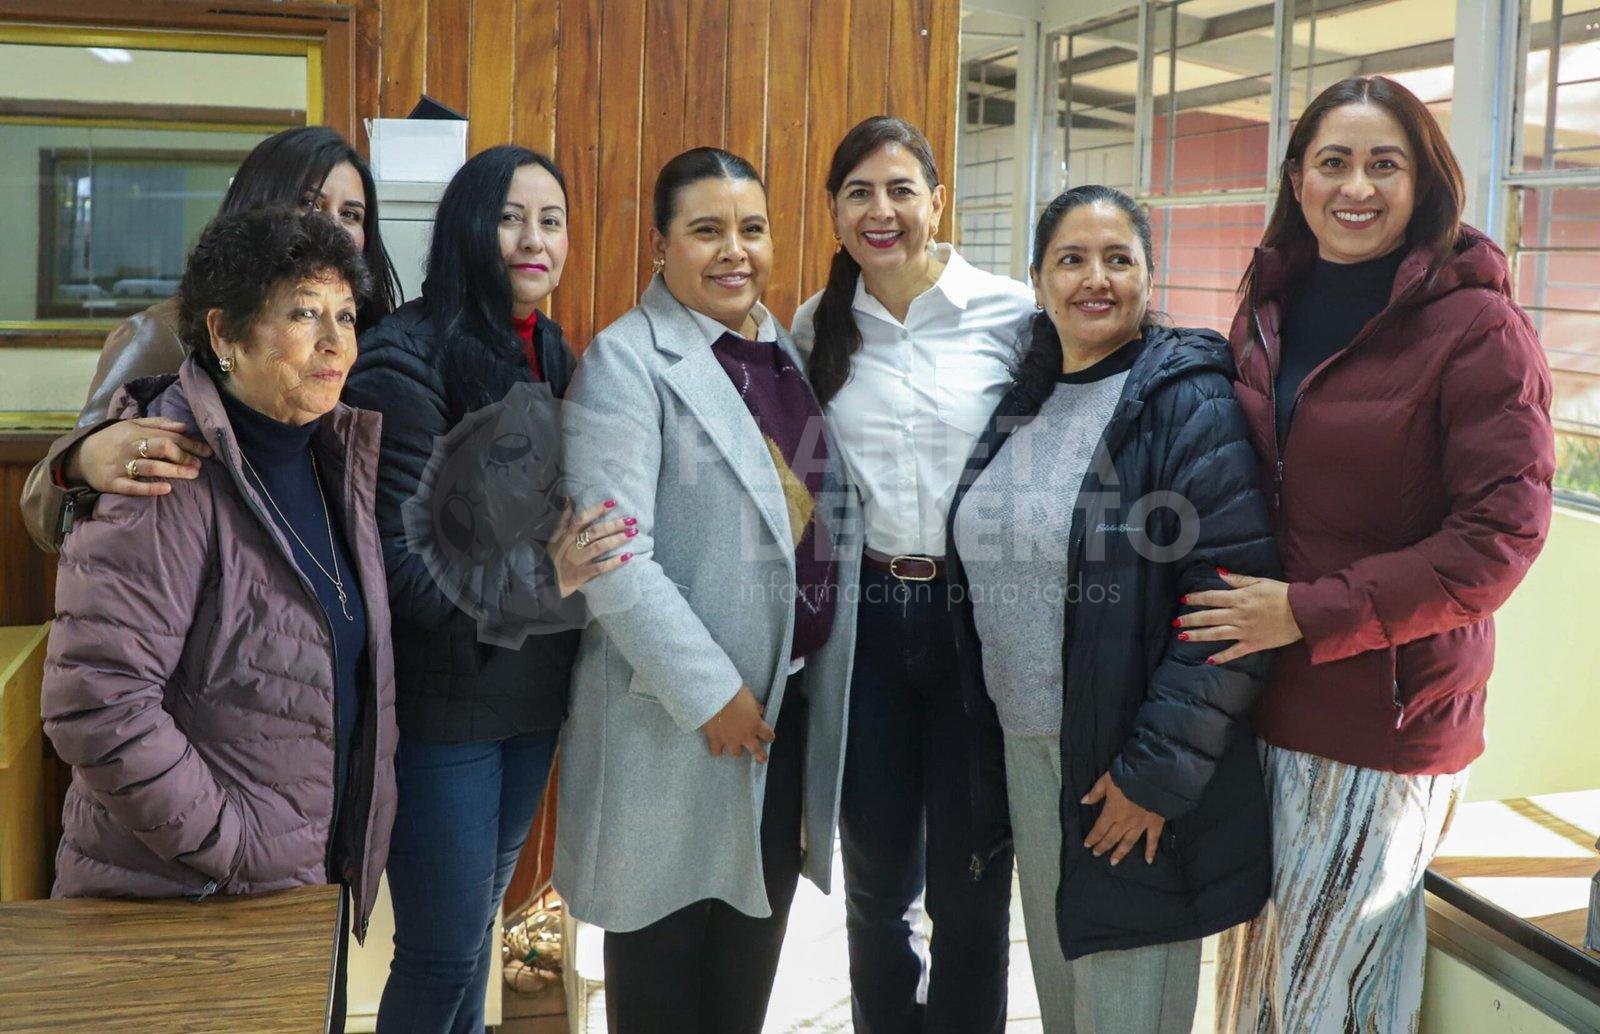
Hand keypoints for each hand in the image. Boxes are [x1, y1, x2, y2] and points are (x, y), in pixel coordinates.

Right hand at [63, 417, 211, 497]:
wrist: (79, 455)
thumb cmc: (113, 440)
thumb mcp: (132, 425)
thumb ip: (158, 424)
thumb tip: (184, 426)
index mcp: (136, 432)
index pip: (169, 436)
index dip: (191, 444)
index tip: (208, 451)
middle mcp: (129, 447)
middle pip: (161, 448)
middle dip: (184, 456)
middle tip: (199, 466)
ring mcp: (120, 465)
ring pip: (150, 467)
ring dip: (174, 471)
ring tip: (192, 475)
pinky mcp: (112, 483)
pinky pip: (132, 486)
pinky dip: (149, 488)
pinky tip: (167, 489)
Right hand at [549, 499, 634, 596]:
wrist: (545, 581)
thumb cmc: (553, 557)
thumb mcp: (555, 536)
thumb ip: (564, 518)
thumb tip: (569, 498)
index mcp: (567, 535)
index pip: (582, 519)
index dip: (597, 510)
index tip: (613, 503)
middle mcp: (572, 545)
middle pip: (595, 532)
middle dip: (614, 525)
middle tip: (631, 520)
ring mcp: (577, 561)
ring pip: (599, 547)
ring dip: (617, 539)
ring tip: (633, 533)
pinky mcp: (581, 575)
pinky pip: (600, 568)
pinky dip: (614, 562)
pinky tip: (628, 556)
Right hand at [702, 685, 774, 762]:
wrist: (716, 698)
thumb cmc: (735, 694)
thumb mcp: (750, 697)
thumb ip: (755, 706)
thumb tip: (760, 710)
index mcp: (756, 724)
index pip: (767, 734)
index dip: (769, 736)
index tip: (770, 737)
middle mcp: (745, 735)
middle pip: (756, 750)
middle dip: (760, 755)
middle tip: (762, 759)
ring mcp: (730, 740)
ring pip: (736, 753)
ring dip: (736, 751)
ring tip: (734, 750)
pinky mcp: (716, 740)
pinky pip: (716, 751)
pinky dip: (717, 751)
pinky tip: (717, 751)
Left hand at [1081, 772, 1164, 865]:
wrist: (1153, 776)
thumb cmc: (1128, 776)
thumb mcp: (1107, 780)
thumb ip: (1096, 792)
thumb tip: (1083, 802)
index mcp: (1112, 811)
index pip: (1099, 829)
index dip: (1092, 838)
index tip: (1087, 845)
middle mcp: (1125, 822)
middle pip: (1111, 838)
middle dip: (1103, 846)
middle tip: (1096, 854)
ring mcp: (1140, 825)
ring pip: (1128, 842)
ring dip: (1120, 853)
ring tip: (1113, 862)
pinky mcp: (1154, 824)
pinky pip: (1152, 840)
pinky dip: (1151, 851)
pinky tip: (1148, 861)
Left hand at [1174, 569, 1302, 664]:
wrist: (1302, 613)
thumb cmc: (1282, 594)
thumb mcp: (1259, 582)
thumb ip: (1237, 580)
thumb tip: (1218, 573)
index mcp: (1239, 599)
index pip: (1212, 598)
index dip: (1197, 598)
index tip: (1184, 599)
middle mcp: (1238, 615)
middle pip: (1209, 617)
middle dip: (1190, 619)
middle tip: (1175, 621)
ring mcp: (1244, 631)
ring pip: (1216, 634)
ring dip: (1198, 635)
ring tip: (1182, 636)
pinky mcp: (1253, 644)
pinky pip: (1234, 652)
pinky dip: (1221, 657)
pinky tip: (1209, 660)